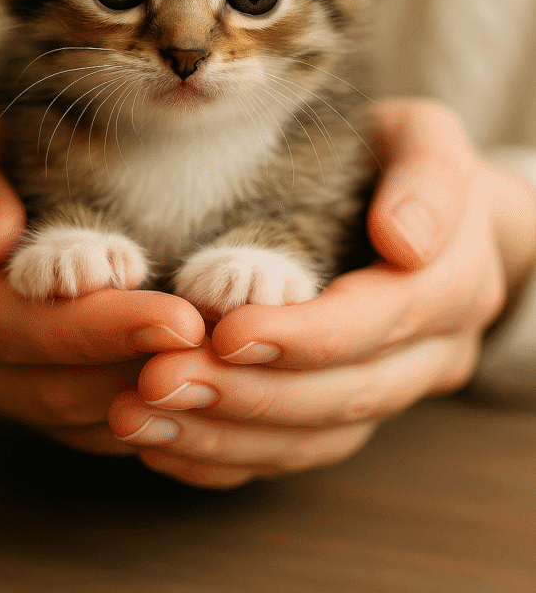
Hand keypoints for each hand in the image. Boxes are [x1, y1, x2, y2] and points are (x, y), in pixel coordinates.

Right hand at [0, 108, 203, 452]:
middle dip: (137, 365)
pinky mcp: (20, 406)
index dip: (98, 327)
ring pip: (74, 418)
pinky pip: (86, 429)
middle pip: (49, 385)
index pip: (14, 325)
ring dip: (147, 396)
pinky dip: (141, 410)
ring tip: (219, 363)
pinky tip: (193, 380)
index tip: (177, 316)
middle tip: (216, 346)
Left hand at [108, 99, 535, 487]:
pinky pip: (296, 453)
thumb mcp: (425, 140)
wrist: (421, 210)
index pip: (381, 322)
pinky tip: (163, 441)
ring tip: (142, 416)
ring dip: (226, 435)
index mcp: (454, 282)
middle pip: (346, 394)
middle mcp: (433, 352)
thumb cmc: (405, 160)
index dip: (305, 335)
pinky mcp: (351, 412)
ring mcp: (394, 390)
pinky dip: (228, 457)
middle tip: (160, 381)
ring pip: (317, 438)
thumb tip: (404, 241)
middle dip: (249, 394)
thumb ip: (429, 180)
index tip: (226, 333)